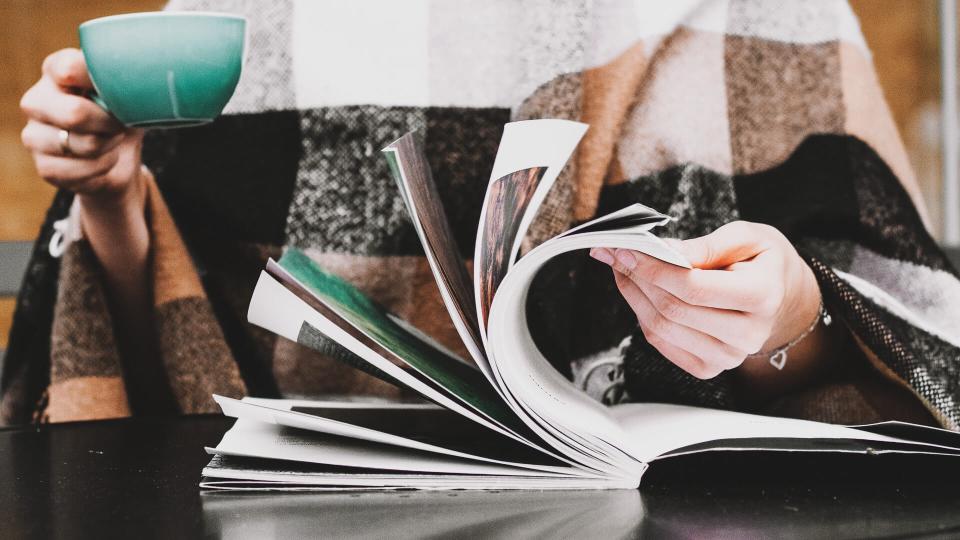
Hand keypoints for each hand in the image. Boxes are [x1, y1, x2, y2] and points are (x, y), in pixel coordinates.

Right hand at [20, 48, 143, 201]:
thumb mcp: (130, 90)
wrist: (121, 156)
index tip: (121, 90)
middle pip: (75, 113)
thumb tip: (141, 77)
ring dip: (111, 146)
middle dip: (111, 123)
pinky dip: (106, 166)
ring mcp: (35, 135)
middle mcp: (36, 100)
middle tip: (121, 123)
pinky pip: (84, 170)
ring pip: (86, 144)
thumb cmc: (123, 113)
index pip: (69, 68)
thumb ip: (127, 78)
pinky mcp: (45, 167)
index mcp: (55, 71)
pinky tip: (106, 159)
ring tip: (113, 140)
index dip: (101, 82)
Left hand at [590, 221, 820, 379]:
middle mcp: (747, 334)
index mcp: (762, 296)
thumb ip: (709, 245)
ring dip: (634, 295)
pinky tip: (639, 292)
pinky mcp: (708, 368)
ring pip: (662, 328)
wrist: (782, 298)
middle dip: (637, 277)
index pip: (694, 287)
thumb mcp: (749, 237)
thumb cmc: (763, 263)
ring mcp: (728, 357)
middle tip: (616, 253)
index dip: (654, 268)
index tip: (627, 249)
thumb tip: (668, 252)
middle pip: (673, 309)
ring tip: (624, 268)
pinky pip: (662, 343)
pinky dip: (642, 315)